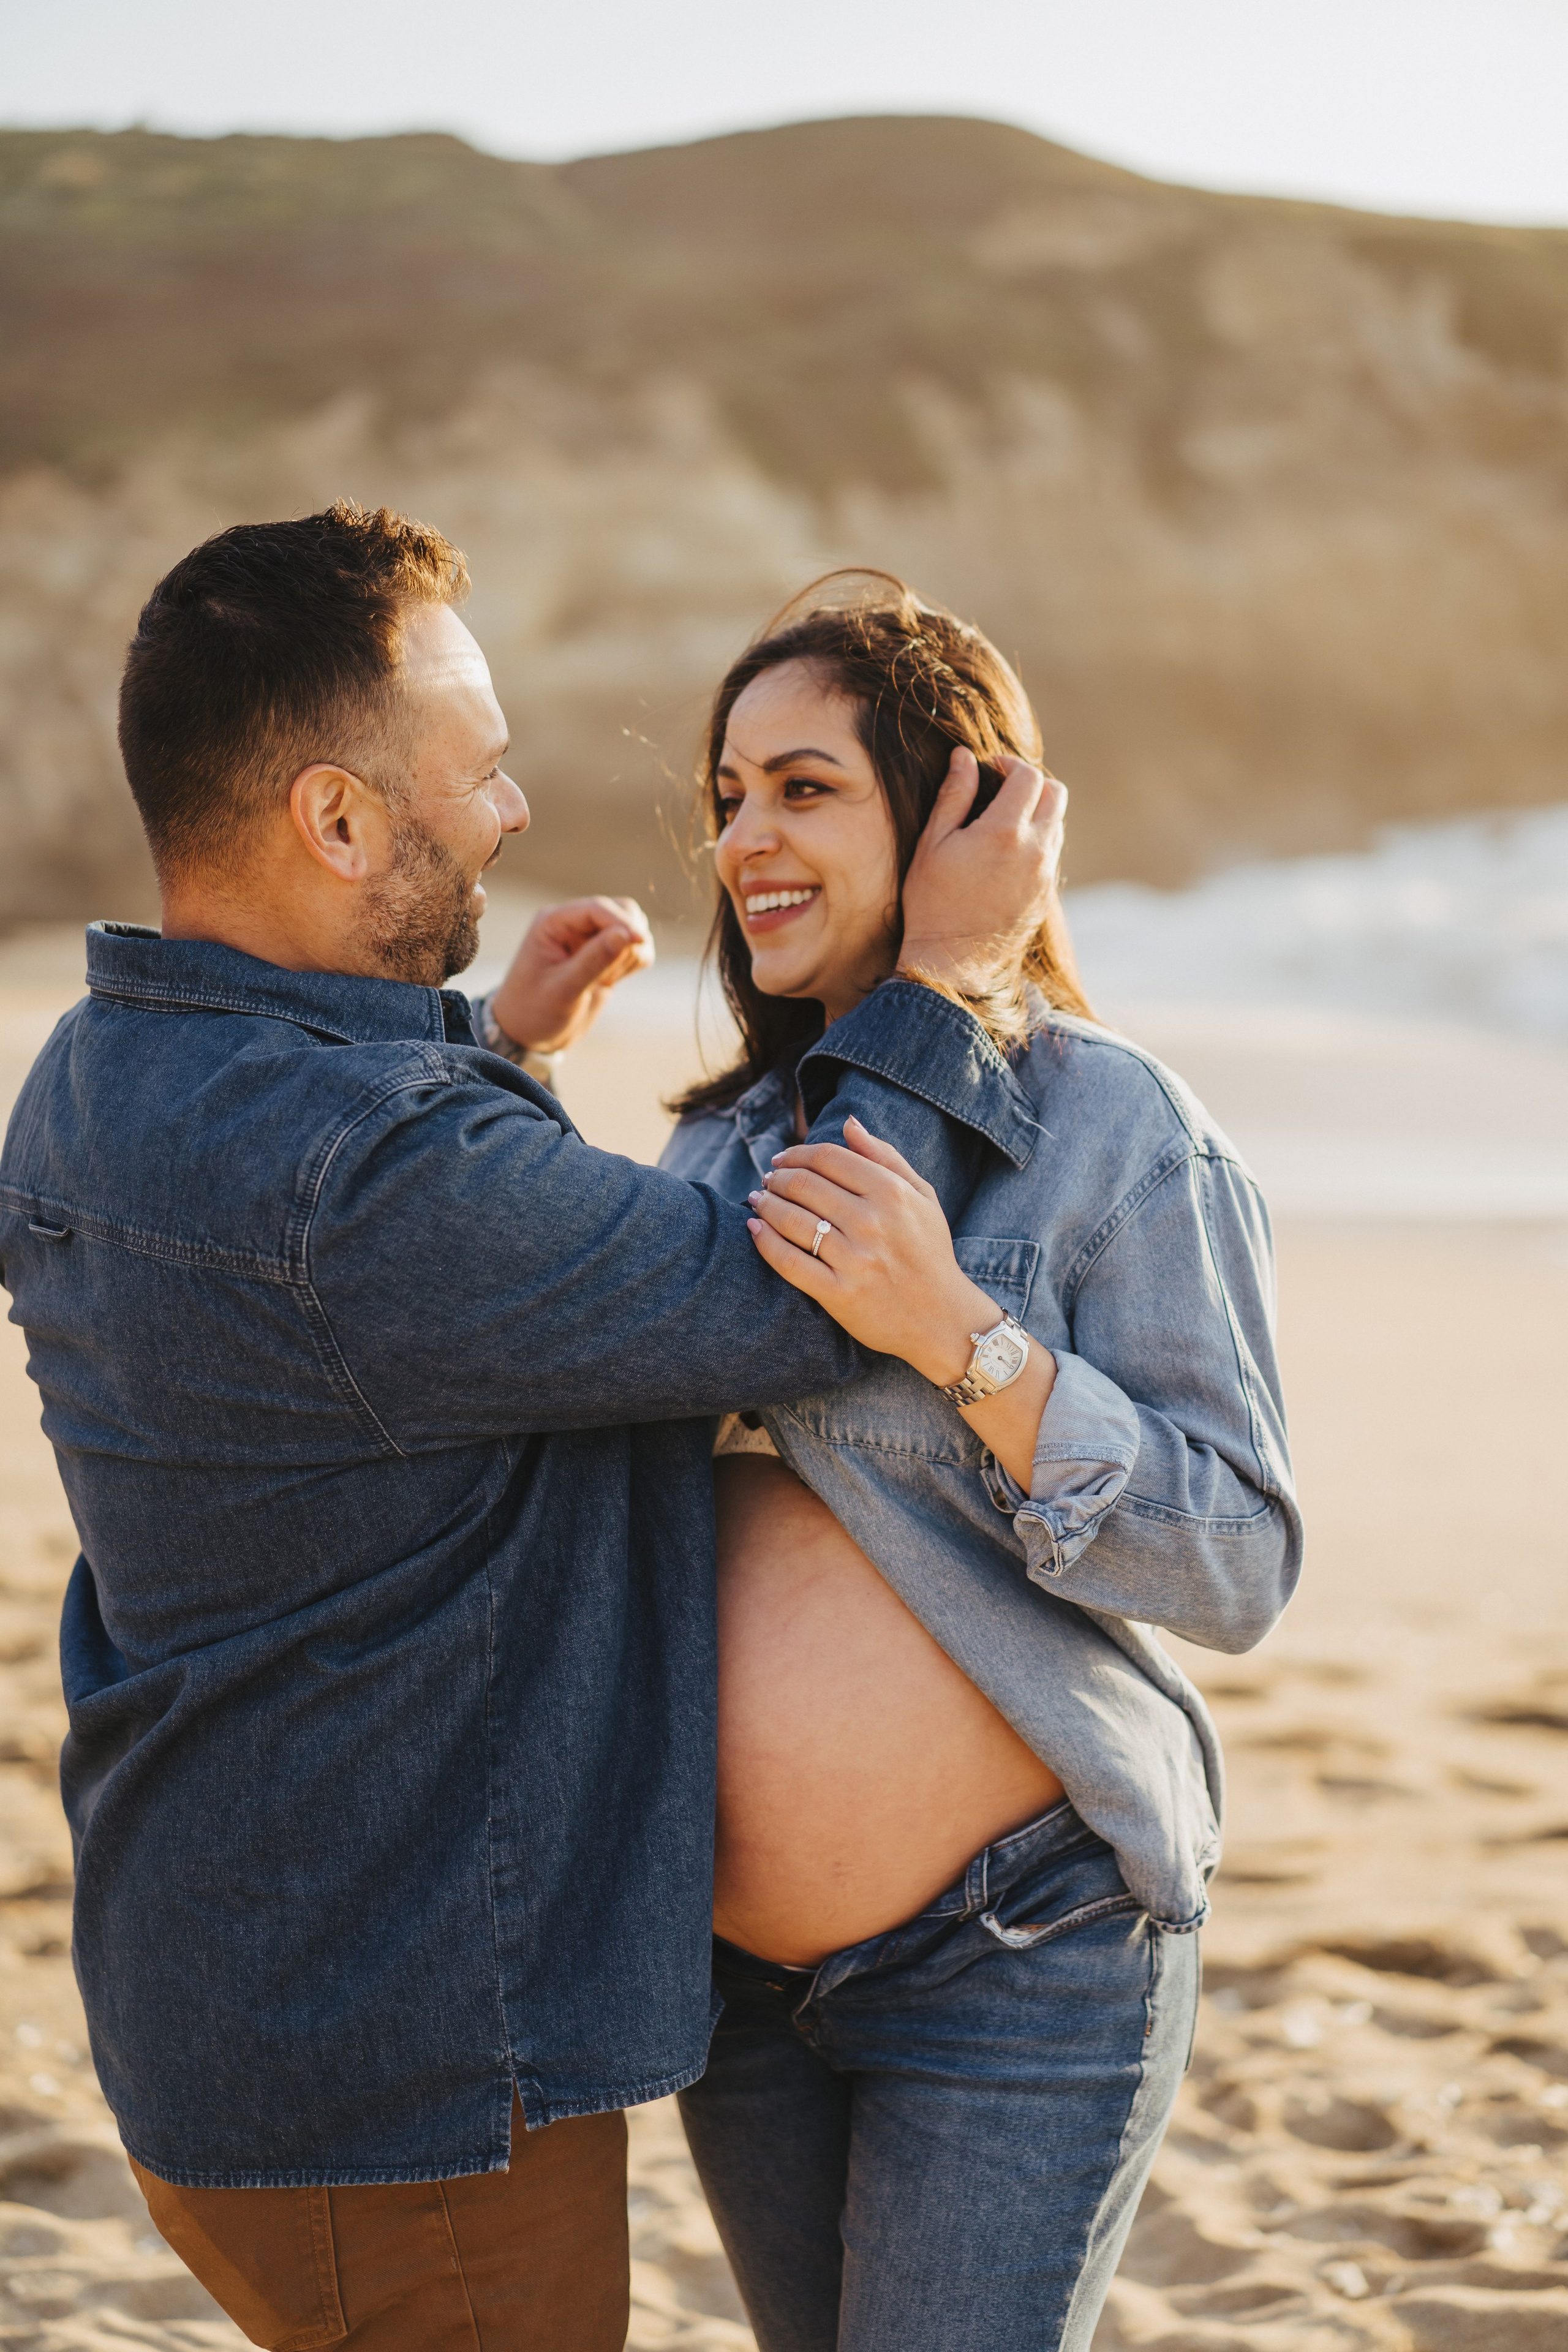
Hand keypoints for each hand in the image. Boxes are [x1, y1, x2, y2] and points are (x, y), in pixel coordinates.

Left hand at [488, 897, 653, 1054]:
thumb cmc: (534, 1011)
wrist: (530, 1034)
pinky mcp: (604, 955)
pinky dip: (634, 962)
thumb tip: (626, 934)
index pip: (597, 909)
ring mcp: (590, 938)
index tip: (640, 942)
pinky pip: (634, 948)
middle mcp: (573, 924)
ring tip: (605, 981)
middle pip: (622, 910)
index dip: (622, 923)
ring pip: (632, 927)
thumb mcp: (562, 990)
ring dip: (631, 953)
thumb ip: (594, 960)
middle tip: (608, 976)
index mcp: (553, 922)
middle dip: (628, 939)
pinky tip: (610, 982)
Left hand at [748, 1118, 1056, 1486]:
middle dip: (777, 1177)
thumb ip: (885, 1157)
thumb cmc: (929, 1252)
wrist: (943, 1319)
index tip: (783, 1158)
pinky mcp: (838, 1294)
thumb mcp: (922, 1197)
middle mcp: (871, 1223)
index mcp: (892, 1193)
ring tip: (758, 1200)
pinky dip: (764, 1241)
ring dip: (765, 1204)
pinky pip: (788, 1261)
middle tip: (767, 1180)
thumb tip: (848, 1123)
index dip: (797, 1153)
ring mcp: (853, 1260)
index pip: (828, 1158)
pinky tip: (754, 1229)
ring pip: (791, 1219)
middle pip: (804, 1184)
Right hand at [898, 749, 1066, 995]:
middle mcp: (1036, 851)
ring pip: (1057, 824)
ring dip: (1036, 812)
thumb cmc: (932, 902)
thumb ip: (953, 795)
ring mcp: (1045, 875)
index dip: (1009, 764)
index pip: (1029, 776)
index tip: (989, 770)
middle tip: (1000, 789)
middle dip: (1031, 783)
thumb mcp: (933, 843)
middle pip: (1055, 794)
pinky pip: (1051, 854)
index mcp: (1006, 832)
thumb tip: (964, 757)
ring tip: (1002, 821)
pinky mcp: (1045, 896)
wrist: (951, 964)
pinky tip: (1005, 853)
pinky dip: (1036, 841)